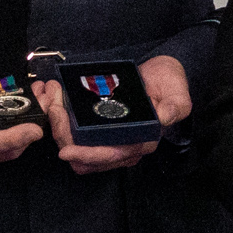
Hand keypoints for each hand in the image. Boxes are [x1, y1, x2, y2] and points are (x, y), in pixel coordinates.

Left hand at [33, 55, 190, 175]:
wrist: (164, 74)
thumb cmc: (171, 85)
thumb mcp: (178, 96)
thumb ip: (174, 107)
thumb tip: (163, 119)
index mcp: (142, 142)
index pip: (112, 156)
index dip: (88, 156)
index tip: (66, 150)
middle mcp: (124, 147)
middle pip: (87, 159)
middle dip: (66, 140)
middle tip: (55, 111)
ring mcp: (110, 140)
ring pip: (77, 149)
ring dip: (60, 132)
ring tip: (54, 105)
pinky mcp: (100, 130)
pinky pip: (76, 137)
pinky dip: (63, 126)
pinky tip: (57, 106)